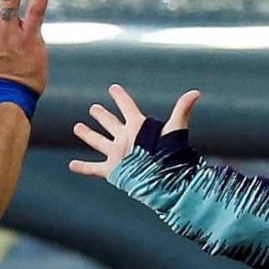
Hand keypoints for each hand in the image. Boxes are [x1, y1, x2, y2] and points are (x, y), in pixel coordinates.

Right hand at [69, 85, 201, 179]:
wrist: (164, 180)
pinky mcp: (112, 170)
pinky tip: (72, 165)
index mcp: (138, 127)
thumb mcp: (174, 129)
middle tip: (94, 108)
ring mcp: (118, 154)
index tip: (113, 88)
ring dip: (88, 135)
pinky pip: (94, 168)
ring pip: (99, 141)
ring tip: (77, 127)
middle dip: (102, 116)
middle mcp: (126, 139)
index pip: (127, 107)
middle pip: (111, 123)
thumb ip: (182, 109)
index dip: (120, 97)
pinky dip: (82, 167)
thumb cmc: (170, 154)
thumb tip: (196, 92)